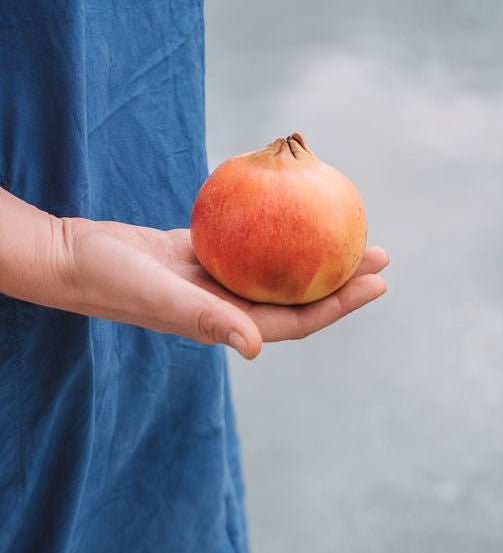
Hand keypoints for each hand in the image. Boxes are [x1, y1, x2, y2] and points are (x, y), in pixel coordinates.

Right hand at [51, 218, 388, 358]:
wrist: (73, 255)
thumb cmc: (110, 277)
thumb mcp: (157, 293)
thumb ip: (204, 318)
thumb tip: (253, 348)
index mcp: (226, 323)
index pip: (297, 319)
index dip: (340, 305)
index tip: (379, 282)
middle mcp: (228, 305)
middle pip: (298, 294)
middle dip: (342, 279)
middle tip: (379, 251)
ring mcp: (217, 280)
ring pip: (278, 268)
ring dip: (314, 253)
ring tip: (345, 228)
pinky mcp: (203, 255)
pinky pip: (251, 241)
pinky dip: (276, 228)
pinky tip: (291, 204)